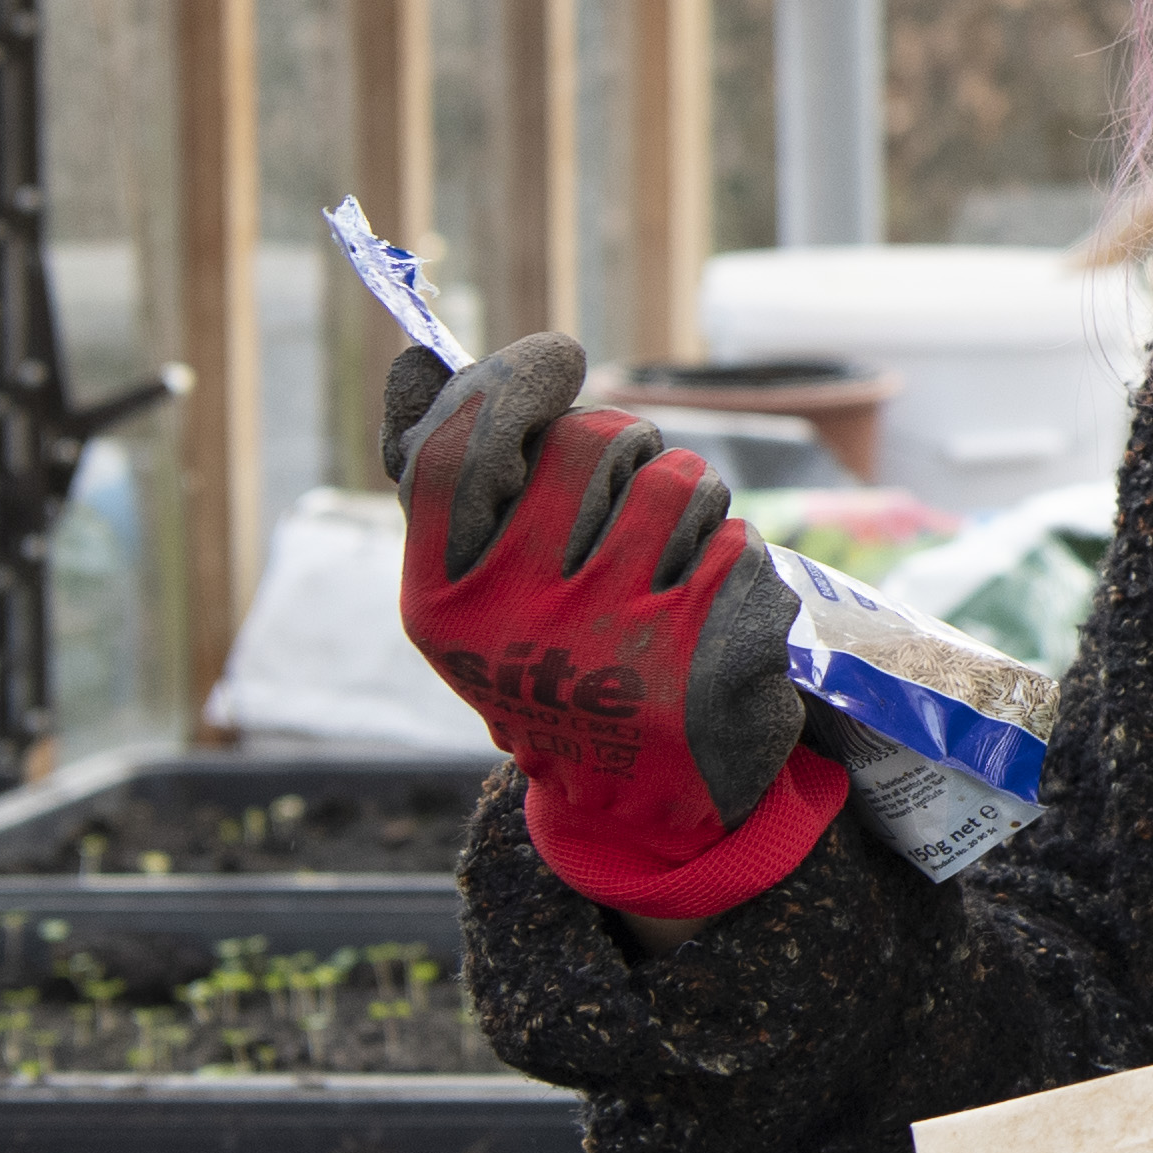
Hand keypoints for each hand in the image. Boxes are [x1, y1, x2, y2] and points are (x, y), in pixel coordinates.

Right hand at [380, 332, 841, 925]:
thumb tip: (416, 358)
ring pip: (678, 483)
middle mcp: (519, 628)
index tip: (559, 354)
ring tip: (674, 554)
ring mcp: (615, 646)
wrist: (642, 798)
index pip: (457, 453)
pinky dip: (736, 562)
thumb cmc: (557, 658)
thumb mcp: (481, 587)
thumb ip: (444, 474)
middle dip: (628, 444)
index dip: (510, 381)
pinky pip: (736, 543)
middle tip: (632, 486)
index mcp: (443, 604)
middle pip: (588, 445)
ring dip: (692, 499)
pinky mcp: (706, 663)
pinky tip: (713, 613)